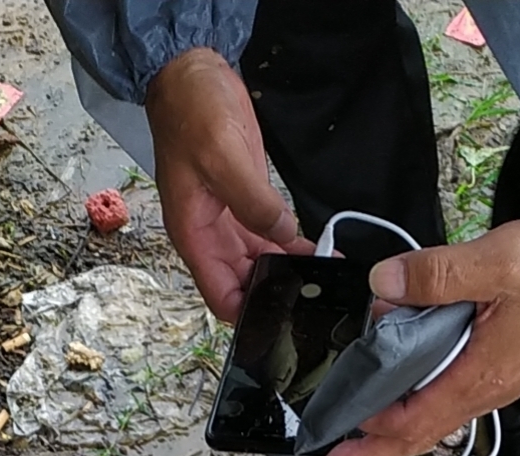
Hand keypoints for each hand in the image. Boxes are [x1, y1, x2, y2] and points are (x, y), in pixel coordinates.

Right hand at [145, 48, 314, 321]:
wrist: (191, 74)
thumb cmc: (192, 112)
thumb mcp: (222, 156)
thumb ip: (254, 201)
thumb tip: (282, 233)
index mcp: (194, 236)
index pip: (221, 297)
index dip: (250, 315)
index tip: (286, 318)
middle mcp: (211, 238)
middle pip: (245, 287)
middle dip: (278, 297)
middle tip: (319, 302)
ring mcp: (230, 224)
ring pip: (262, 267)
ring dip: (290, 275)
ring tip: (327, 281)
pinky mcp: (248, 207)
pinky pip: (272, 240)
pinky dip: (293, 249)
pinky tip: (321, 255)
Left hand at [322, 220, 519, 455]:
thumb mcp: (491, 262)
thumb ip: (432, 275)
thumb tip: (382, 286)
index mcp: (481, 378)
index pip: (414, 424)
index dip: (371, 440)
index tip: (336, 452)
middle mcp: (490, 391)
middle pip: (423, 433)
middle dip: (377, 450)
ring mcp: (502, 382)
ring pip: (439, 416)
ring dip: (399, 424)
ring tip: (365, 421)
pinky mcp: (508, 366)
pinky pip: (455, 395)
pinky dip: (424, 399)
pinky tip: (408, 383)